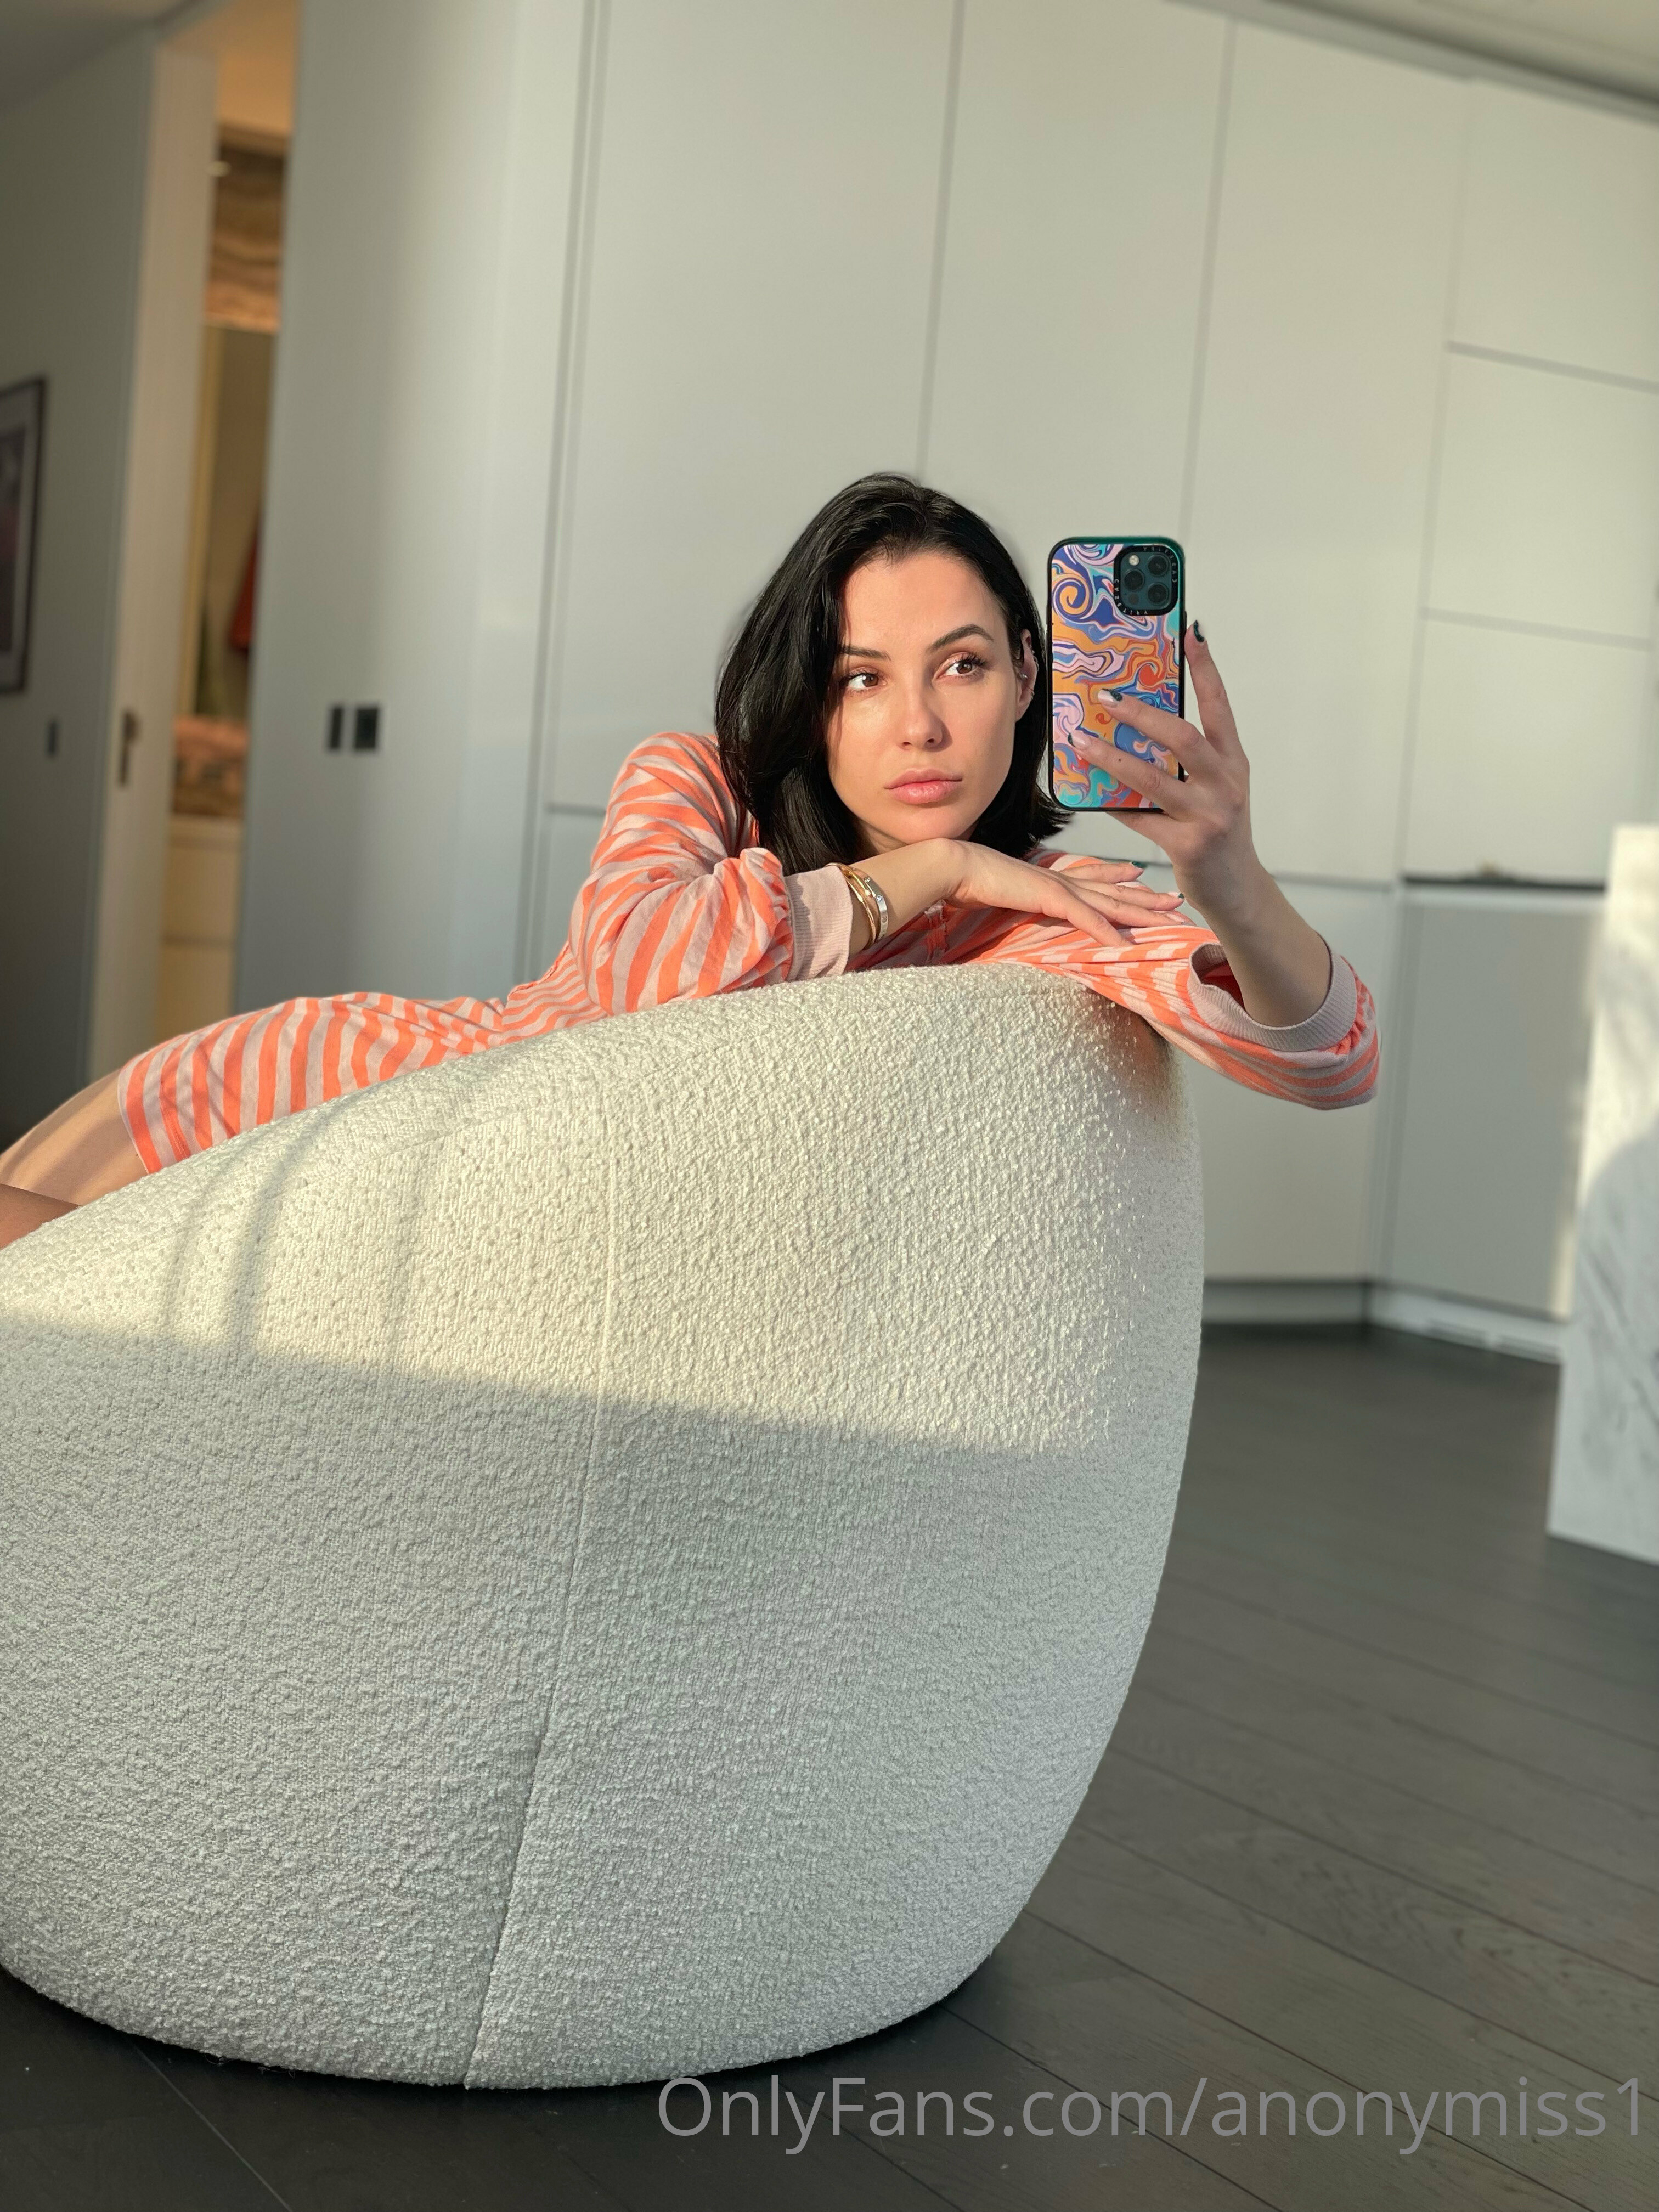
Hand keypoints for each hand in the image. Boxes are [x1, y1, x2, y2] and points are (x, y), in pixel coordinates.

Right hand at [939, 842, 1185, 946]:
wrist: (952, 867)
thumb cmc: (969, 880)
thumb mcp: (1003, 892)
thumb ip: (1019, 897)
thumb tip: (1018, 902)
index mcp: (1052, 877)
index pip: (1095, 877)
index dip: (1122, 879)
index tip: (1143, 878)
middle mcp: (1062, 879)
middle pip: (1114, 891)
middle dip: (1148, 899)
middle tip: (1178, 904)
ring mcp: (1058, 887)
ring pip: (1110, 902)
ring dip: (1141, 913)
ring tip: (1170, 919)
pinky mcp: (1048, 897)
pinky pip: (1084, 917)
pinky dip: (1105, 930)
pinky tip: (1125, 944)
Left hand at [1071, 622, 1257, 919]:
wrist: (1237, 888)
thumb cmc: (1217, 830)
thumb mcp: (1213, 789)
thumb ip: (1187, 762)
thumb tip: (1137, 726)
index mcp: (1233, 762)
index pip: (1220, 706)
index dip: (1206, 669)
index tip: (1191, 633)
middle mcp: (1226, 784)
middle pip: (1183, 738)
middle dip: (1142, 714)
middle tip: (1108, 697)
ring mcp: (1208, 815)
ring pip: (1153, 779)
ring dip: (1112, 757)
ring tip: (1082, 740)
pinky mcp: (1187, 845)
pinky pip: (1139, 818)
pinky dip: (1113, 803)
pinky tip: (1090, 791)